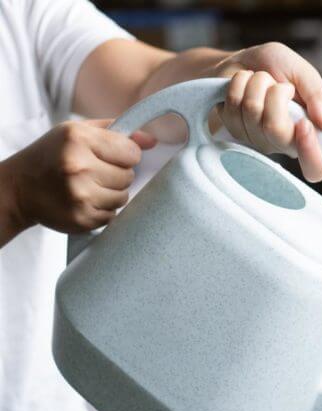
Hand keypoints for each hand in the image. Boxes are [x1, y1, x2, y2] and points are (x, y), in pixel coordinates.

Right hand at [0, 120, 155, 234]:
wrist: (19, 188)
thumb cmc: (52, 156)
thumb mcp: (77, 132)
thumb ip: (116, 131)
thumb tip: (152, 140)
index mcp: (78, 139)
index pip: (132, 152)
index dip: (125, 155)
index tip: (111, 156)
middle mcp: (78, 166)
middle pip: (129, 176)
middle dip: (117, 174)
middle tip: (94, 172)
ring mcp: (80, 195)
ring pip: (124, 197)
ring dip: (112, 193)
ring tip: (89, 186)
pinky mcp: (82, 218)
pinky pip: (113, 214)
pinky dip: (103, 209)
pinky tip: (84, 200)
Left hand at [210, 42, 321, 181]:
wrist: (244, 61)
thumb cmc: (277, 68)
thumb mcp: (303, 73)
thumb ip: (317, 95)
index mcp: (308, 135)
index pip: (315, 168)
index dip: (310, 153)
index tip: (304, 125)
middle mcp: (283, 143)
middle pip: (275, 129)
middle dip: (274, 93)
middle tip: (277, 84)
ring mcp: (256, 140)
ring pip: (251, 112)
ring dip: (256, 83)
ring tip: (260, 79)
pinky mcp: (233, 131)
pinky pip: (232, 107)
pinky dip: (238, 84)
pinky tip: (244, 85)